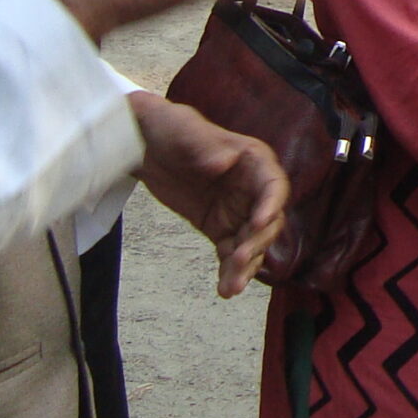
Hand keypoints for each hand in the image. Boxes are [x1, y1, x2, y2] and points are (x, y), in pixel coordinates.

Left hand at [128, 91, 288, 296]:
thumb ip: (205, 145)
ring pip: (251, 243)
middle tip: (238, 260)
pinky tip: (224, 290)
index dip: (272, 205)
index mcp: (253, 160)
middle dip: (256, 243)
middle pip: (267, 221)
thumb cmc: (169, 127)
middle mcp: (252, 188)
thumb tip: (225, 161)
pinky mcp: (219, 227)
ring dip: (246, 266)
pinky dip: (229, 271)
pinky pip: (231, 253)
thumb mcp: (184, 129)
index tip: (259, 223)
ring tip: (231, 287)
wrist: (143, 144)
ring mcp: (237, 210)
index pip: (273, 185)